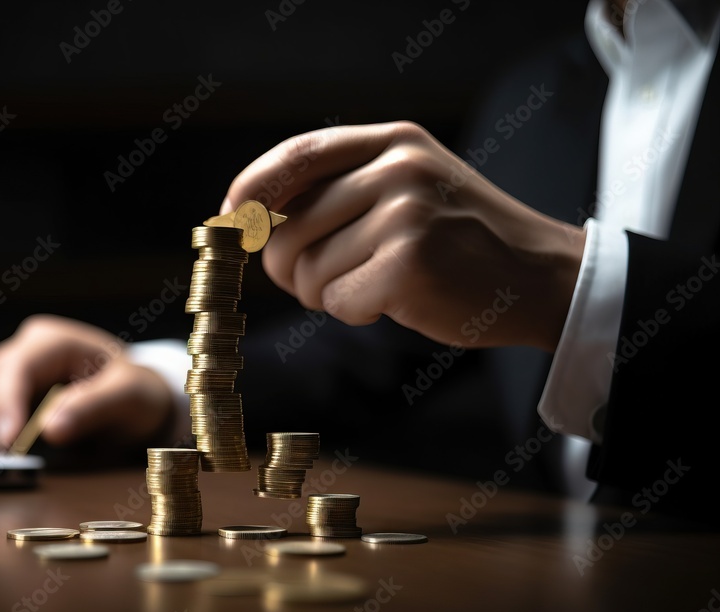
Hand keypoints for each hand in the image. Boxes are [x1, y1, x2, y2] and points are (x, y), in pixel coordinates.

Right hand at [0, 315, 174, 448]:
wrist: (131, 395)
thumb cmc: (133, 391)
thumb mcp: (129, 396)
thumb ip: (93, 407)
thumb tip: (51, 429)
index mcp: (54, 341)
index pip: (18, 368)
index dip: (5, 403)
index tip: (5, 440)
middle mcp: (23, 350)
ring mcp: (6, 372)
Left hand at [221, 122, 584, 350]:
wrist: (539, 276)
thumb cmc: (461, 239)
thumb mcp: (411, 185)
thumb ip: (343, 187)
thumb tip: (249, 215)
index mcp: (393, 141)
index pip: (297, 156)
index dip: (251, 190)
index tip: (229, 220)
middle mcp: (398, 168)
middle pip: (286, 227)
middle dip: (290, 267)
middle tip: (326, 280)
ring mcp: (405, 214)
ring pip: (307, 271)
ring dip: (328, 293)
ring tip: (377, 284)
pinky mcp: (409, 265)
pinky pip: (337, 302)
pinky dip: (356, 313)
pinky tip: (396, 302)